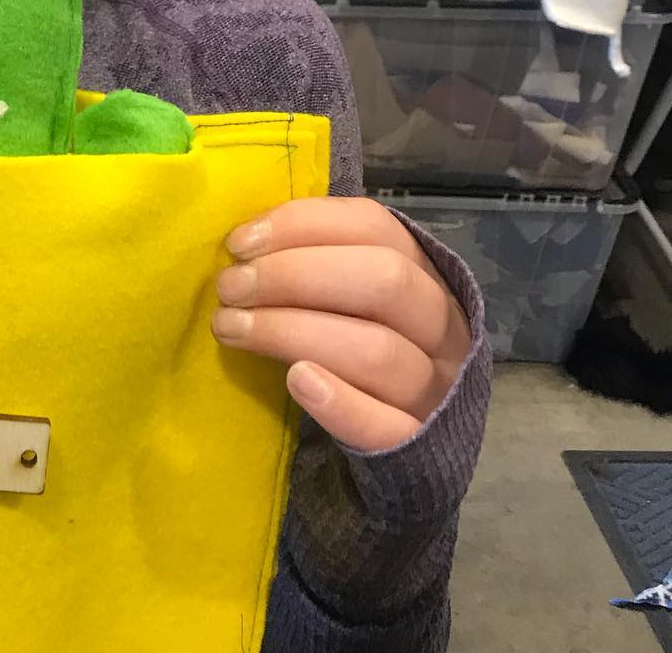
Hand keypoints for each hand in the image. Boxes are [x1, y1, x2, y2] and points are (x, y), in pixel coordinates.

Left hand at [213, 198, 469, 452]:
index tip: (239, 243)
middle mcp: (442, 324)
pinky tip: (297, 380)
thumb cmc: (355, 341)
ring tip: (232, 329)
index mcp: (423, 272)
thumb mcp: (347, 292)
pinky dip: (341, 403)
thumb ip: (313, 260)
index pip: (374, 226)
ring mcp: (439, 388)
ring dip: (293, 332)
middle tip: (230, 288)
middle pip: (384, 281)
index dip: (303, 225)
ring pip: (379, 351)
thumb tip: (245, 242)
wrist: (399, 440)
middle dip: (294, 275)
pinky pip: (387, 427)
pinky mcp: (421, 446)